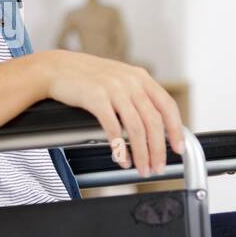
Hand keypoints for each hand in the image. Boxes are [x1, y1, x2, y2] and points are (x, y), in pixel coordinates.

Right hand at [34, 50, 184, 177]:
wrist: (57, 68)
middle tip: (157, 167)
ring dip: (141, 153)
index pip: (167, 105)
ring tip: (140, 168)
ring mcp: (113, 88)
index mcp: (140, 77)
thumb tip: (153, 126)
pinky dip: (119, 147)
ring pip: (136, 128)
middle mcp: (130, 81)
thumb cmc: (87, 78)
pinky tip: (120, 159)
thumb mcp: (118, 79)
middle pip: (153, 121)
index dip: (176, 129)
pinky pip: (113, 128)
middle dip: (158, 149)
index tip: (178, 148)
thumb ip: (136, 96)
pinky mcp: (96, 97)